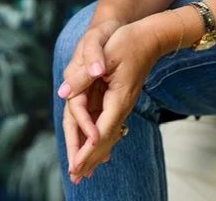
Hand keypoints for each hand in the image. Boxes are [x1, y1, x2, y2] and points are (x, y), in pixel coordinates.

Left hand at [58, 19, 123, 177]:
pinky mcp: (119, 97)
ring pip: (104, 132)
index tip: (74, 166)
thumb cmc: (129, 41)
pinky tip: (96, 147)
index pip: (100, 132)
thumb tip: (63, 92)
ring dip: (93, 151)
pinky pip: (106, 122)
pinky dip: (98, 137)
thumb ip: (83, 76)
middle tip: (75, 177)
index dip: (86, 150)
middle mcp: (121, 104)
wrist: (152, 36)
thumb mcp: (105, 54)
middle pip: (102, 137)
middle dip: (88, 157)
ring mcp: (121, 102)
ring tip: (83, 171)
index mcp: (118, 98)